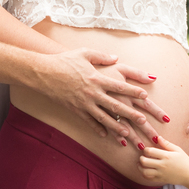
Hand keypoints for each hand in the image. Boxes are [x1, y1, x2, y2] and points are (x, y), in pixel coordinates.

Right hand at [39, 48, 161, 148]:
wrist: (43, 73)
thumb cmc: (64, 61)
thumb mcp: (84, 53)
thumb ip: (102, 56)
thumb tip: (116, 57)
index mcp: (97, 78)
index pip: (119, 87)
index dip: (133, 91)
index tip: (145, 95)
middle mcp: (93, 93)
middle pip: (115, 105)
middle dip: (130, 114)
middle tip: (143, 121)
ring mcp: (84, 103)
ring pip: (104, 118)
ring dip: (117, 127)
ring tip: (128, 134)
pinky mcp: (75, 110)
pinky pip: (89, 122)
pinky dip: (97, 129)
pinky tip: (105, 135)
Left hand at [138, 137, 188, 185]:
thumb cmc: (184, 161)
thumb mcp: (177, 150)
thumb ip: (166, 144)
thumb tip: (157, 137)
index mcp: (166, 156)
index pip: (149, 151)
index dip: (145, 149)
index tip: (147, 149)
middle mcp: (162, 165)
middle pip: (144, 161)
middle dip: (141, 157)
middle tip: (143, 156)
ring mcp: (161, 174)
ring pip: (144, 171)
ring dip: (140, 166)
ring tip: (141, 164)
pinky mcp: (160, 180)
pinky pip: (148, 178)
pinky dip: (144, 174)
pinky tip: (146, 170)